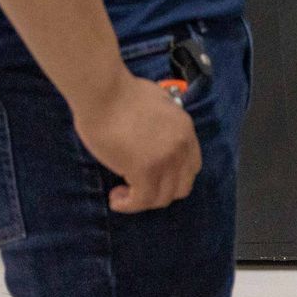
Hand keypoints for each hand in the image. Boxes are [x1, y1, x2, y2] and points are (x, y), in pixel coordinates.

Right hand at [72, 73, 202, 212]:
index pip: (192, 167)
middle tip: (136, 188)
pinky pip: (142, 200)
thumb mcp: (157, 103)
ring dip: (141, 201)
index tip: (152, 177)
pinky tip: (115, 198)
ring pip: (162, 198)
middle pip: (182, 187)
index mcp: (186, 130)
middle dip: (160, 192)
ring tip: (121, 194)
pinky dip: (128, 205)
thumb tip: (155, 131)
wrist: (104, 92)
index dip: (173, 178)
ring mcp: (166, 159)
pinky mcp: (144, 169)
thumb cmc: (121, 92)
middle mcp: (181, 147)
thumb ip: (163, 121)